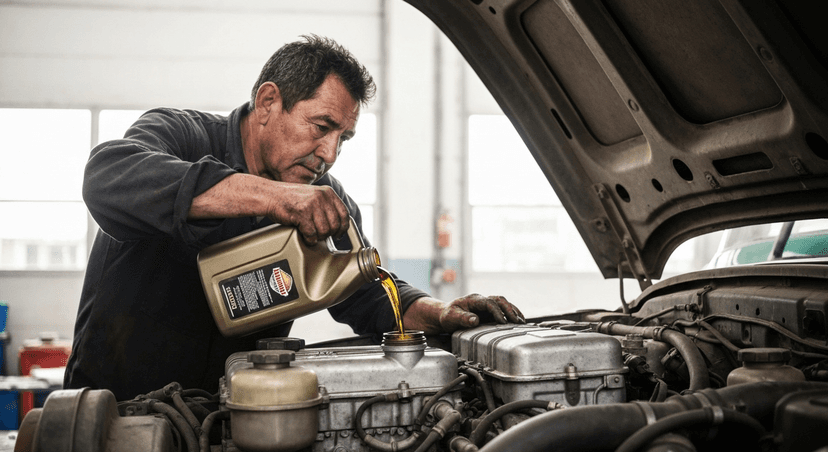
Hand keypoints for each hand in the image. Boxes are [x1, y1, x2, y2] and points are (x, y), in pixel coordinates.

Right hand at [265, 182, 350, 244]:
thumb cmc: (289, 198)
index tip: (339, 234)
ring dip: (318, 237)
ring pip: (324, 231)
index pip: (344, 213)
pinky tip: (305, 237)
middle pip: (335, 224)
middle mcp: (322, 197)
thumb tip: (337, 224)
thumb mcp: (313, 196)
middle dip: (328, 234)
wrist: (270, 195)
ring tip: (312, 236)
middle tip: (321, 236)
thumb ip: (325, 206)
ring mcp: (312, 205)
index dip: (343, 227)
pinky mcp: (302, 214)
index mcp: (327, 192)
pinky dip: (309, 239)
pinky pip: (311, 234)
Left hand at [403, 294, 524, 333]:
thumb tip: (475, 320)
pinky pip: (503, 309)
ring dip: (513, 311)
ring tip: (522, 322)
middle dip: (510, 310)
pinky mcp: (489, 311)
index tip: (502, 322)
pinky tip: (518, 321)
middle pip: (500, 300)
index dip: (497, 311)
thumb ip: (462, 318)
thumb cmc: (447, 316)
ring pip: (503, 303)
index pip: (489, 302)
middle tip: (517, 322)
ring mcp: (486, 304)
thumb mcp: (451, 317)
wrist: (445, 315)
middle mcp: (481, 300)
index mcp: (473, 299)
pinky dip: (512, 313)